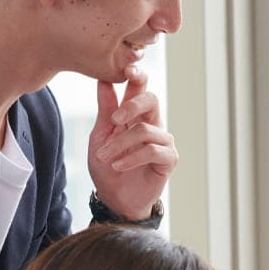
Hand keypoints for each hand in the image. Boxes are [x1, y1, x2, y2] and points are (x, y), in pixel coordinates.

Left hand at [89, 66, 175, 218]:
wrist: (114, 198)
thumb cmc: (107, 167)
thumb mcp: (100, 135)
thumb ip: (105, 109)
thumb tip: (103, 79)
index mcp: (135, 115)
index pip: (140, 88)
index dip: (137, 77)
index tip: (128, 70)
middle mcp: (152, 124)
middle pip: (151, 100)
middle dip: (132, 105)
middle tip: (114, 119)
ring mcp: (162, 141)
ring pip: (145, 130)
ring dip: (120, 144)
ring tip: (105, 157)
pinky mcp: (168, 159)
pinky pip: (152, 150)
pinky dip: (131, 157)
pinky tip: (118, 165)